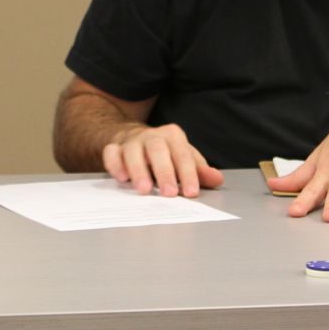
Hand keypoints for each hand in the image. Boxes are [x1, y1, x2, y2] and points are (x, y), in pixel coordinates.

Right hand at [102, 123, 224, 196]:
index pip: (183, 155)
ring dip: (138, 170)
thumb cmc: (164, 152)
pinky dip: (114, 164)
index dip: (188, 174)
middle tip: (169, 193)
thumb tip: (217, 179)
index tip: (191, 192)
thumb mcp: (184, 157)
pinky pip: (111, 153)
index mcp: (173, 136)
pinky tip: (121, 178)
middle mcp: (152, 136)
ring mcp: (131, 141)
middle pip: (158, 150)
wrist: (133, 137)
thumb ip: (199, 170)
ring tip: (144, 189)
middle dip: (164, 172)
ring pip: (133, 151)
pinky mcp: (114, 148)